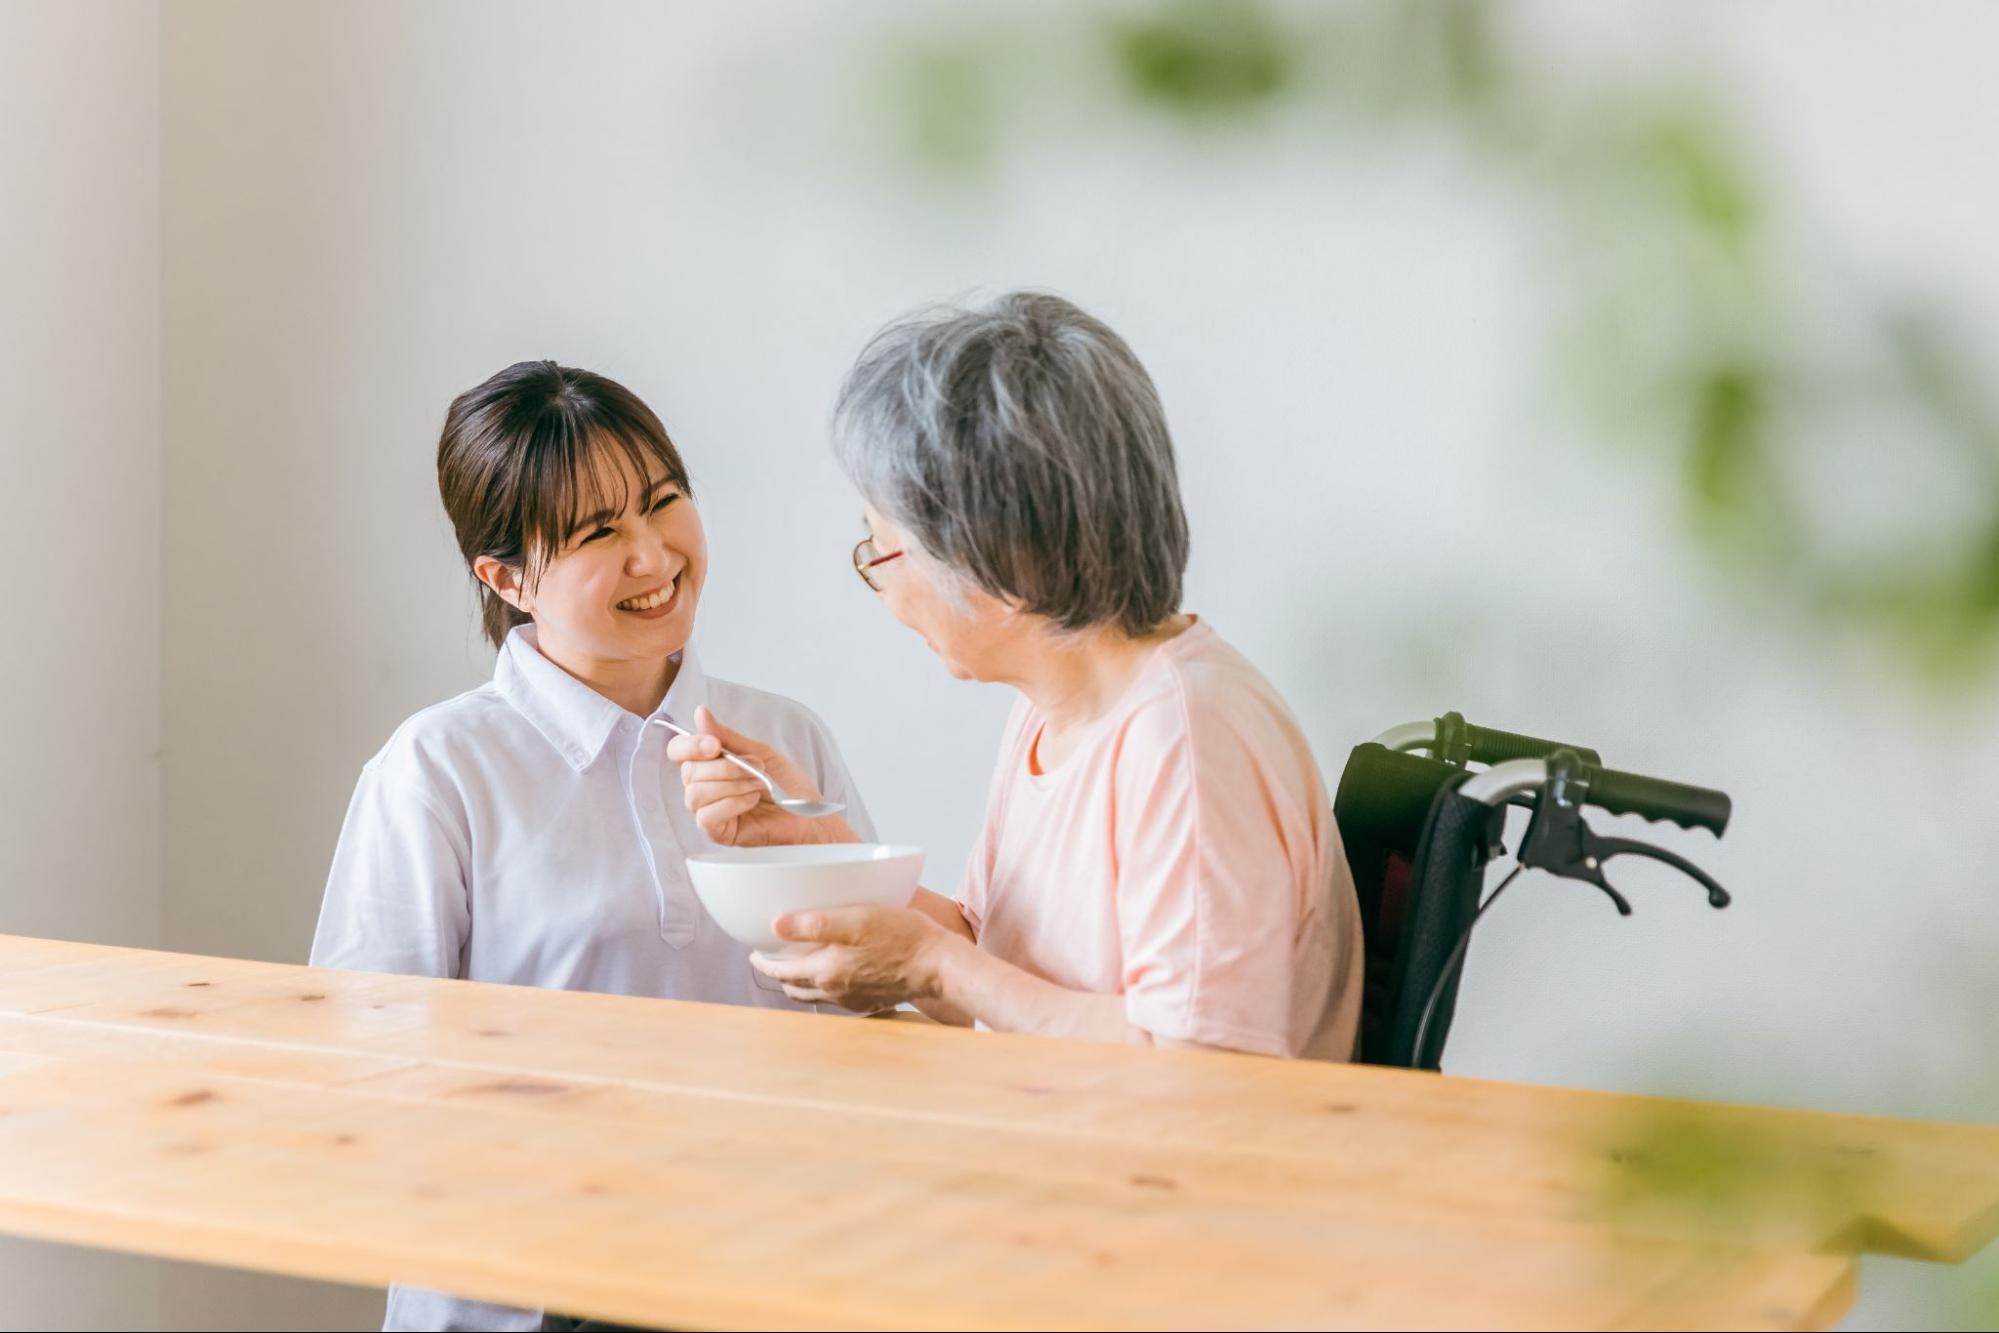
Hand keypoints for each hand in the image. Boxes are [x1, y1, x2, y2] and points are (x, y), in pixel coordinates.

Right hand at [668, 705, 853, 846]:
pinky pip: (707, 816)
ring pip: (696, 794)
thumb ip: (728, 737)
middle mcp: (705, 787)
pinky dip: (732, 803)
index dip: (690, 746)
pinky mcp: (717, 832)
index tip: (715, 745)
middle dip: (726, 766)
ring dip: (732, 784)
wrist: (810, 815)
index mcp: (711, 765)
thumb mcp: (760, 752)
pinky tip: (752, 800)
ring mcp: (709, 811)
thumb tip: (700, 714)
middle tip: (756, 767)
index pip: (679, 751)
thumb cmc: (788, 786)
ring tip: (759, 784)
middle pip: (689, 772)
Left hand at [749, 904, 954, 1012]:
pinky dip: (826, 988)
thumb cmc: (902, 937)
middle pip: (795, 988)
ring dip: (801, 982)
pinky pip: (838, 998)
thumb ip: (815, 923)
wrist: (939, 965)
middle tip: (774, 957)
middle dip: (780, 973)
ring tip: (800, 965)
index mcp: (826, 971)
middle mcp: (836, 991)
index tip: (754, 953)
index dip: (764, 962)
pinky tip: (837, 973)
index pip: (781, 971)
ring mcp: (854, 1000)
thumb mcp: (856, 920)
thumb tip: (776, 926)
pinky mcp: (871, 1002)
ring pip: (815, 996)